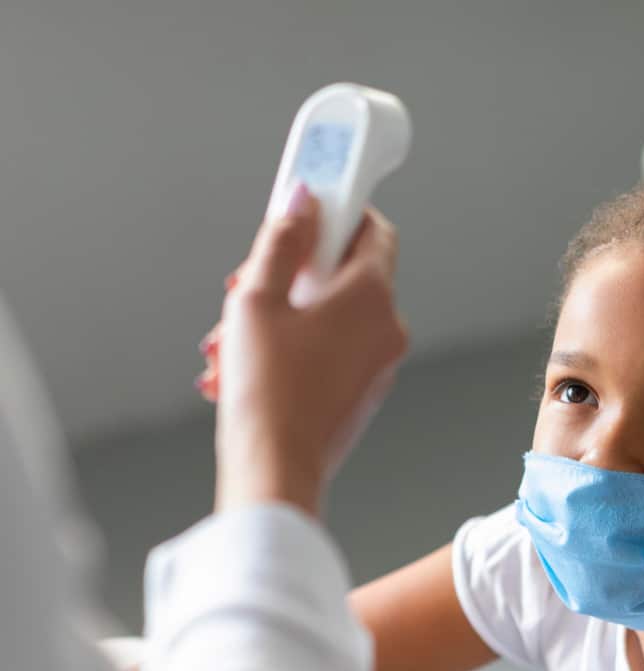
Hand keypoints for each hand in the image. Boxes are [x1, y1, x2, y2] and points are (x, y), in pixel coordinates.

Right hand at [206, 184, 409, 516]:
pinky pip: (328, 351)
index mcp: (373, 297)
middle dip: (288, 274)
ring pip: (327, 316)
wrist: (275, 468)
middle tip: (244, 286)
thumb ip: (281, 241)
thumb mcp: (257, 298)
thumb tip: (301, 202)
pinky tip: (242, 365)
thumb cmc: (268, 389)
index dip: (336, 212)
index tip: (304, 209)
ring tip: (228, 338)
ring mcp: (378, 365)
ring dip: (278, 315)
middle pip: (342, 274)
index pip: (372, 229)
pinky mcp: (361, 393)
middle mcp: (387, 329)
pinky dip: (290, 347)